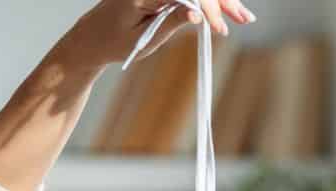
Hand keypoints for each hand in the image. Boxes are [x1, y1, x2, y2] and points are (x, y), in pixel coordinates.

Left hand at [67, 0, 255, 69]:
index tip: (219, 28)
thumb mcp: (142, 39)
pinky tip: (225, 10)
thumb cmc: (113, 42)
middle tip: (244, 19)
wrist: (92, 37)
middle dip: (221, 1)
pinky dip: (207, 2)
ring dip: (220, 1)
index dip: (207, 6)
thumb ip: (171, 23)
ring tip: (242, 17)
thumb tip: (197, 14)